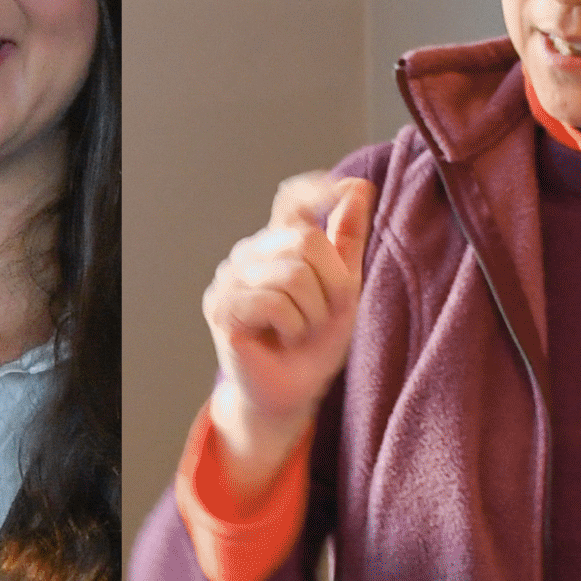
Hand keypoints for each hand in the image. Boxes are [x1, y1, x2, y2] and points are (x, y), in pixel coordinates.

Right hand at [201, 173, 374, 489]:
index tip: (343, 191)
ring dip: (312, 314)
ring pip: (294, 274)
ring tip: (300, 331)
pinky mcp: (221, 307)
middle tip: (321, 316)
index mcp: (278, 244)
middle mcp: (250, 253)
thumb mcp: (343, 289)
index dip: (316, 190)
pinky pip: (274, 303)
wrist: (291, 392)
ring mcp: (230, 278)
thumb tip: (359, 187)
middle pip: (307, 240)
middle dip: (332, 286)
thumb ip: (347, 239)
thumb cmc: (314, 343)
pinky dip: (292, 328)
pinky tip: (281, 340)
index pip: (292, 201)